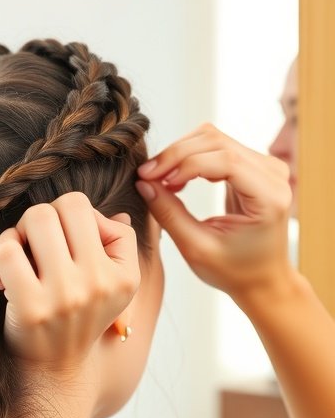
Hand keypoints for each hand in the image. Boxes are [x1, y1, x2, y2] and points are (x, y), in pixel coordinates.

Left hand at [0, 191, 139, 369]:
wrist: (53, 375)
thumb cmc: (75, 322)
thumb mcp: (111, 290)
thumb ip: (116, 248)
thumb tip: (115, 216)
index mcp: (124, 275)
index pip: (89, 210)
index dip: (65, 220)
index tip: (59, 250)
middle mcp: (101, 282)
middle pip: (64, 206)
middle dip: (39, 220)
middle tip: (31, 249)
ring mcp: (67, 294)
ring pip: (36, 218)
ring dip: (17, 234)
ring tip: (16, 260)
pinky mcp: (32, 307)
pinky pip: (7, 250)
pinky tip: (0, 279)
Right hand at [135, 123, 293, 305]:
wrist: (262, 279)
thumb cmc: (234, 271)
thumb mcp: (196, 248)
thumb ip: (170, 214)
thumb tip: (143, 183)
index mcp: (269, 197)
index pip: (224, 160)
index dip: (183, 163)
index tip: (151, 178)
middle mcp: (274, 174)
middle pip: (216, 141)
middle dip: (176, 155)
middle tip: (147, 176)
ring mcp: (266, 166)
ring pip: (213, 138)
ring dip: (179, 154)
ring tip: (158, 180)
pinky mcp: (254, 165)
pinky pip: (216, 147)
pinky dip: (189, 158)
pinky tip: (175, 180)